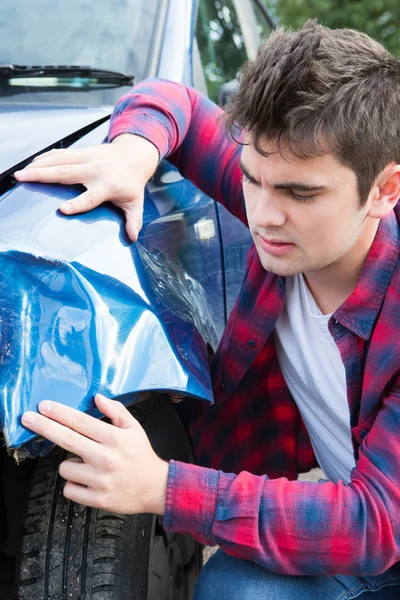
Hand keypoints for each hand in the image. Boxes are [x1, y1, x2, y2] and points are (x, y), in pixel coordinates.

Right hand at [14, 134, 158, 241]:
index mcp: (109, 185)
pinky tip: (31, 164)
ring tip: (21, 173)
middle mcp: (95, 170)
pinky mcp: (81, 152)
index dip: (77, 204)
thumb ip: (134, 220)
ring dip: (38, 165)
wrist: (134, 156)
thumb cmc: (132, 184)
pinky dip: (44, 158)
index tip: (62, 209)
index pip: (90, 197)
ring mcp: (87, 158)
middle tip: (24, 179)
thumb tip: (132, 237)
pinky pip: (60, 154)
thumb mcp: (136, 203)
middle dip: (43, 175)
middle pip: (66, 173)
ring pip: (59, 160)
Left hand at [21, 395, 168, 514]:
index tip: (43, 406)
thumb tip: (97, 397)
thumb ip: (116, 411)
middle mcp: (105, 457)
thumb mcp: (134, 428)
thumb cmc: (142, 456)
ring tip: (86, 464)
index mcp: (114, 438)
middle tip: (28, 418)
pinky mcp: (97, 499)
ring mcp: (100, 480)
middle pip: (66, 439)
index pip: (80, 421)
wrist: (156, 488)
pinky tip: (87, 480)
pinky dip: (74, 484)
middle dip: (44, 426)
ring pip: (65, 468)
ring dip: (70, 464)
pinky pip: (69, 489)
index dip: (59, 412)